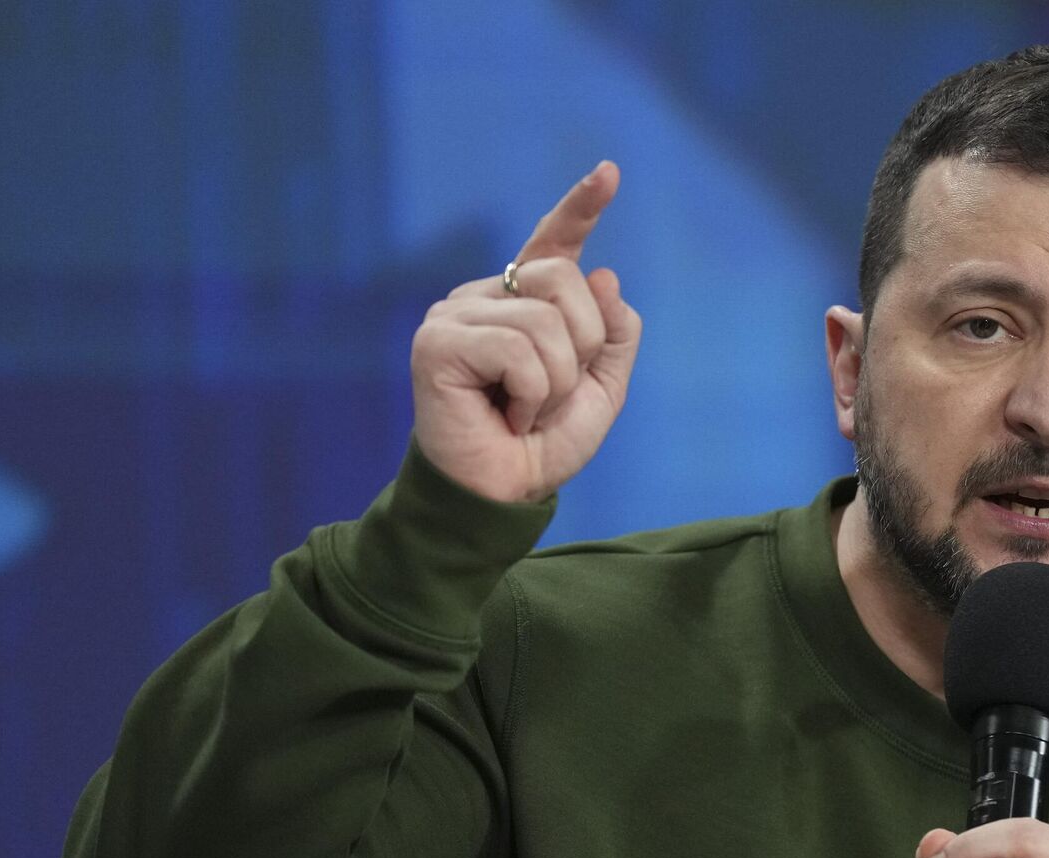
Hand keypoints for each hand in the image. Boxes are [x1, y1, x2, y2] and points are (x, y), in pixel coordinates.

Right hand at [410, 160, 643, 502]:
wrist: (502, 495)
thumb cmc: (542, 443)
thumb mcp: (600, 388)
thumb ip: (612, 334)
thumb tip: (603, 273)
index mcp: (523, 302)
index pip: (554, 244)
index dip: (580, 207)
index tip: (609, 172)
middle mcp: (485, 297)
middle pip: (566, 281)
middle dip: (582, 348)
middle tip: (548, 397)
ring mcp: (455, 315)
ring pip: (547, 321)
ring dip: (556, 383)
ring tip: (525, 411)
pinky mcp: (437, 342)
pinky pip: (518, 350)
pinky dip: (530, 394)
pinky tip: (504, 416)